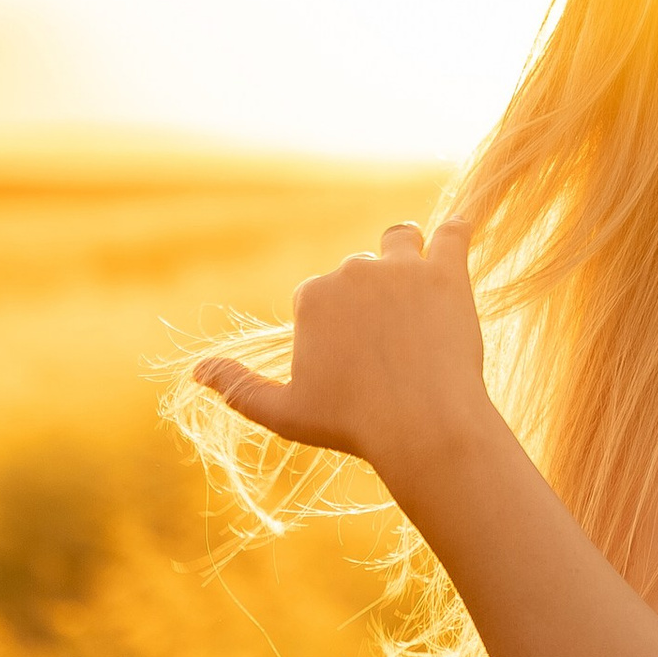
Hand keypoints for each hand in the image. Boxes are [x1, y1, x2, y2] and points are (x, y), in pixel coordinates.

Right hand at [192, 218, 490, 492]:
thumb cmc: (352, 424)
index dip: (335, 323)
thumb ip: (238, 388)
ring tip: (417, 283)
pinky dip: (456, 230)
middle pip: (360, 269)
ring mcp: (402, 268)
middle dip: (370, 296)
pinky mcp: (447, 273)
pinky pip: (454, 233)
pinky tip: (460, 230)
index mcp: (312, 296)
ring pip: (401, 240)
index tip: (353, 357)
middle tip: (392, 341)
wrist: (423, 427)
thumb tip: (196, 371)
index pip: (321, 294)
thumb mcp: (284, 413)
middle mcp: (353, 271)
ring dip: (405, 253)